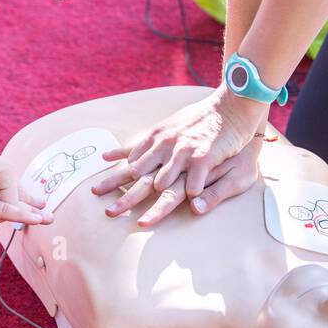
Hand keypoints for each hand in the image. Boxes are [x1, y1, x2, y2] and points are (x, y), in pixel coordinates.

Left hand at [91, 88, 268, 226]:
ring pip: (164, 183)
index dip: (112, 180)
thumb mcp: (163, 128)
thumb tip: (108, 156)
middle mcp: (166, 146)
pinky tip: (191, 206)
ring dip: (156, 204)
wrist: (231, 106)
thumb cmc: (198, 120)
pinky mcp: (204, 157)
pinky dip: (191, 194)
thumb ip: (138, 145)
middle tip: (109, 213)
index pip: (129, 164)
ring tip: (144, 221)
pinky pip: (194, 183)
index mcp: (155, 140)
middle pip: (140, 176)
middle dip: (125, 197)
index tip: (96, 193)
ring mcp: (184, 152)